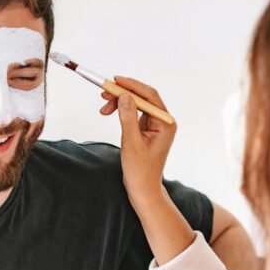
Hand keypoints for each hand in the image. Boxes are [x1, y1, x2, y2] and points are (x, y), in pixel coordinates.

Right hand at [99, 76, 176, 207]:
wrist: (143, 188)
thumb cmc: (140, 171)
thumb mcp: (132, 143)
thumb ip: (128, 118)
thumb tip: (124, 96)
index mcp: (165, 123)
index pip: (149, 97)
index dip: (131, 86)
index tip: (115, 81)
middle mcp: (163, 122)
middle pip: (143, 98)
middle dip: (123, 94)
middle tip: (104, 94)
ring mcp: (155, 125)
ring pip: (137, 105)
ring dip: (120, 103)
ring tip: (104, 108)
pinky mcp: (147, 130)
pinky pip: (134, 114)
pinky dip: (122, 111)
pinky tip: (110, 112)